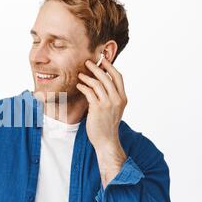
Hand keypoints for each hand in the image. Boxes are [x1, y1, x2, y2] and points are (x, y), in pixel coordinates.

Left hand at [76, 57, 127, 187]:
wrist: (106, 141)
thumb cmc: (107, 125)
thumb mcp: (114, 109)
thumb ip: (111, 97)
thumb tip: (103, 83)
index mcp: (123, 98)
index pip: (118, 77)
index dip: (110, 67)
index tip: (102, 60)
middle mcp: (117, 99)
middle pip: (107, 77)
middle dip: (96, 68)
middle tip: (87, 62)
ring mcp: (108, 104)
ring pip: (97, 83)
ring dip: (87, 77)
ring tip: (80, 75)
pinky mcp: (97, 108)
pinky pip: (89, 92)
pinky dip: (83, 87)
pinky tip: (78, 86)